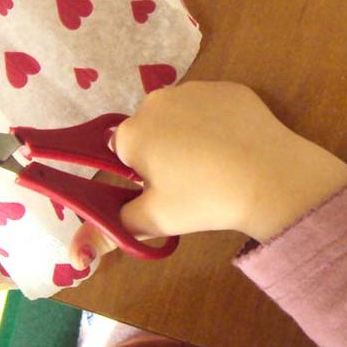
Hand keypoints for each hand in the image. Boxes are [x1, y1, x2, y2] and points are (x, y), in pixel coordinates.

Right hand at [69, 82, 346, 267]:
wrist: (271, 177)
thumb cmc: (205, 198)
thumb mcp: (153, 219)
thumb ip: (108, 232)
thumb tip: (75, 258)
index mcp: (133, 132)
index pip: (121, 152)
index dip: (140, 173)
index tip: (163, 188)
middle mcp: (158, 100)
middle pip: (151, 129)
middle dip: (163, 151)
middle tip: (191, 180)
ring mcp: (198, 89)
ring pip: (183, 116)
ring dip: (190, 135)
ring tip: (216, 164)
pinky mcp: (232, 88)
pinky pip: (215, 107)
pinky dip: (220, 123)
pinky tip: (236, 146)